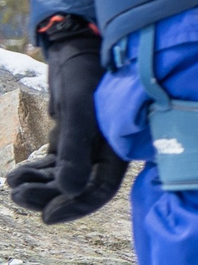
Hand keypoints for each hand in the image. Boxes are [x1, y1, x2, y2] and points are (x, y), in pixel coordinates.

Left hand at [6, 23, 126, 223]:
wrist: (75, 47)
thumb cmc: (84, 73)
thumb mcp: (78, 110)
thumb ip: (75, 151)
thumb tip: (71, 192)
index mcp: (118, 145)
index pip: (102, 188)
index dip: (77, 206)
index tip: (47, 217)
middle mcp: (104, 150)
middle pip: (77, 188)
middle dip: (47, 196)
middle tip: (18, 195)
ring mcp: (87, 146)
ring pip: (61, 180)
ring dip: (36, 186)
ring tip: (11, 182)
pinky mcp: (71, 139)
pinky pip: (53, 166)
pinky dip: (34, 172)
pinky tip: (15, 173)